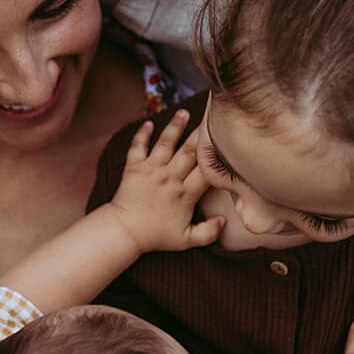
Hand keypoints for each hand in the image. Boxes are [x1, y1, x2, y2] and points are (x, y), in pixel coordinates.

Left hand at [104, 110, 222, 253]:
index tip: (229, 142)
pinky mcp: (133, 168)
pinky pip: (138, 146)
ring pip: (165, 143)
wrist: (123, 232)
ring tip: (183, 112)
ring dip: (175, 126)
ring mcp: (151, 171)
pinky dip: (141, 134)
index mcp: (185, 194)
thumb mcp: (185, 241)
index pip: (207, 170)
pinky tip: (148, 123)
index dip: (219, 156)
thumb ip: (208, 233)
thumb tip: (224, 221)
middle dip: (202, 133)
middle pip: (190, 151)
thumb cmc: (155, 237)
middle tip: (212, 115)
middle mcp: (170, 178)